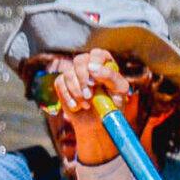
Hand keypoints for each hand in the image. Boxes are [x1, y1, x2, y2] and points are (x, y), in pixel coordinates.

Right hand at [50, 48, 136, 165]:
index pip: (97, 54)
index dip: (95, 63)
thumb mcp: (119, 92)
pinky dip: (68, 97)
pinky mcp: (63, 83)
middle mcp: (88, 65)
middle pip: (80, 60)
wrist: (98, 124)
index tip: (94, 80)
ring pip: (68, 72)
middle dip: (83, 79)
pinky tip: (77, 107)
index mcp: (104, 63)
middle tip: (89, 95)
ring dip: (76, 91)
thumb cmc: (113, 106)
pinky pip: (60, 83)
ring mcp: (74, 73)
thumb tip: (92, 68)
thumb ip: (111, 76)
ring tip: (86, 105)